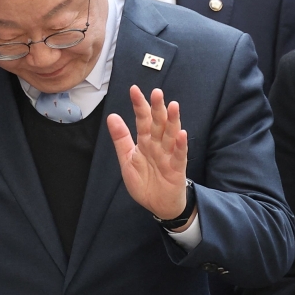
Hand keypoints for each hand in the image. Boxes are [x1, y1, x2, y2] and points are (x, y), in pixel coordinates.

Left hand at [107, 87, 189, 224]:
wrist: (157, 205)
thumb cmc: (145, 181)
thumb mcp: (127, 159)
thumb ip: (121, 138)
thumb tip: (112, 116)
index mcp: (145, 141)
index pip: (142, 120)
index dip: (139, 105)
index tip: (134, 89)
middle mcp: (158, 145)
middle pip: (158, 123)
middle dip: (157, 108)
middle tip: (157, 92)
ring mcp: (169, 155)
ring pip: (171, 135)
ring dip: (172, 121)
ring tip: (173, 106)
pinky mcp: (177, 168)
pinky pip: (179, 155)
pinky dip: (181, 145)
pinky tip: (182, 134)